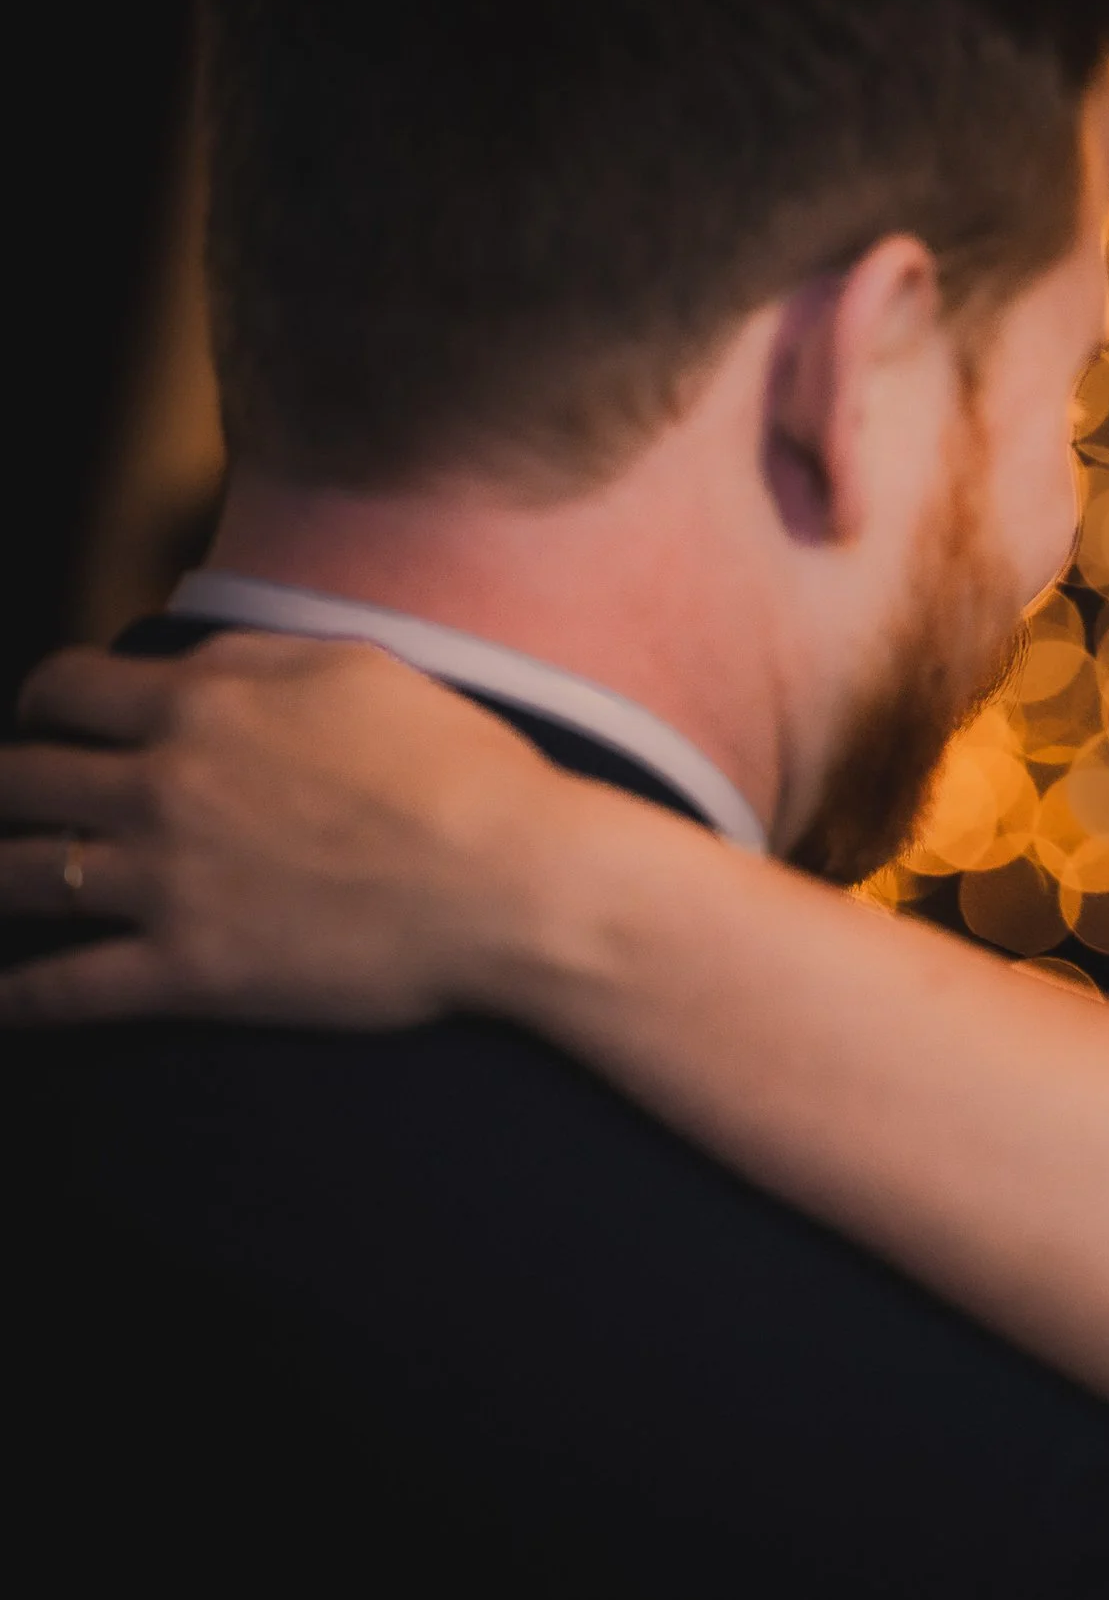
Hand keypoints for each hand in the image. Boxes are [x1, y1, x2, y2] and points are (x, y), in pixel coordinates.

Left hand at [0, 633, 574, 1028]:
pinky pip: (65, 990)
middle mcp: (160, 787)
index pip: (64, 689)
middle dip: (3, 789)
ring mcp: (167, 884)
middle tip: (10, 804)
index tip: (50, 721)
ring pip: (20, 877)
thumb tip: (185, 663)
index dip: (44, 703)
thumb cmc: (458, 767)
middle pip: (18, 781)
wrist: (509, 879)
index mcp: (200, 704)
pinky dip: (15, 1000)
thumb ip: (253, 658)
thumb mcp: (358, 668)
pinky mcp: (191, 972)